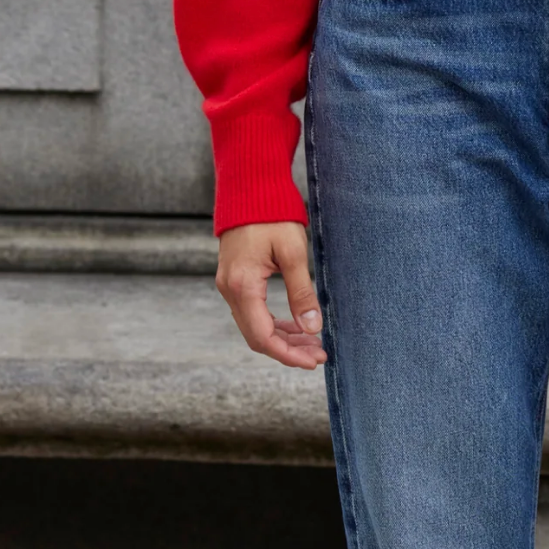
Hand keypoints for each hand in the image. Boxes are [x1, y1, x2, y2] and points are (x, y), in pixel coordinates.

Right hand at [216, 220, 326, 367]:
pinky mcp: (235, 279)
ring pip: (255, 326)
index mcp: (243, 286)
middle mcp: (230, 290)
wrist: (249, 188)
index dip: (288, 354)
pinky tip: (296, 325)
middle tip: (319, 354)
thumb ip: (302, 293)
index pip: (263, 337)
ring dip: (283, 337)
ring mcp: (229, 285)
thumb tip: (313, 328)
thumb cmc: (273, 216)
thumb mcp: (294, 254)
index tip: (314, 360)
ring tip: (312, 343)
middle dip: (288, 349)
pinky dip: (274, 323)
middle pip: (257, 336)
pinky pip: (252, 312)